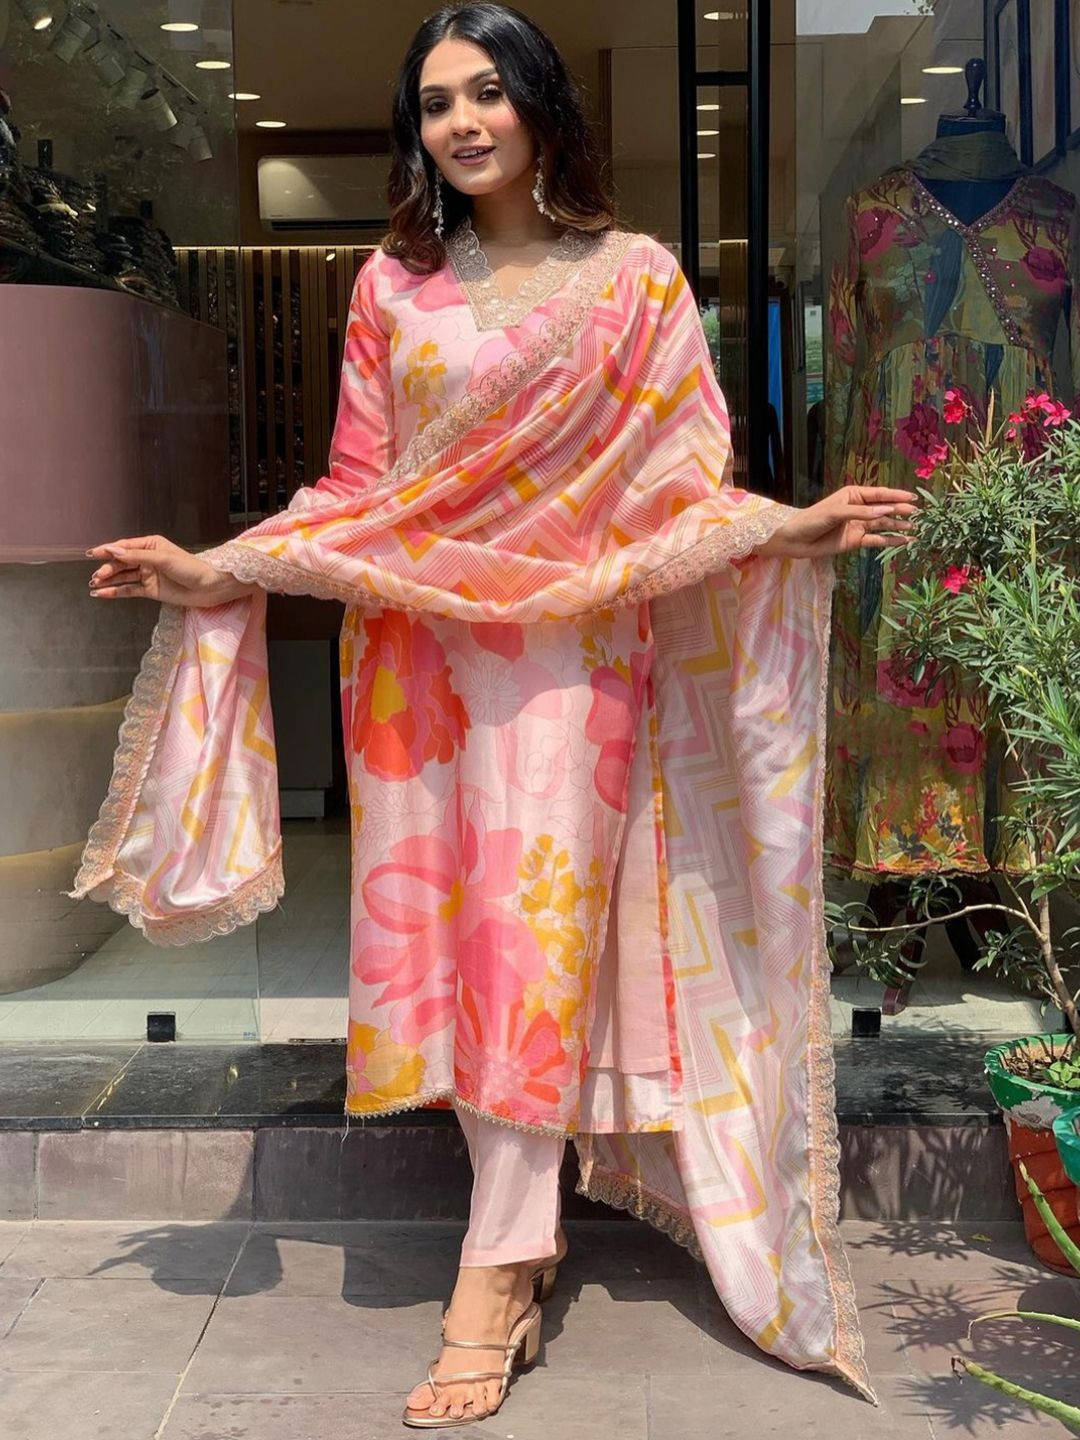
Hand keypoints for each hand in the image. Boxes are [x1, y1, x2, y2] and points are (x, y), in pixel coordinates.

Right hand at [87, 534, 256, 606]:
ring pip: (123, 576)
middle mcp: (147, 558)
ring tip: (94, 584)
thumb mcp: (163, 559)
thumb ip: (137, 556)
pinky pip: (129, 589)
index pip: (125, 546)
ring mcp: (148, 575)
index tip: (93, 554)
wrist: (209, 588)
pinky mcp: (150, 590)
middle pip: (121, 562)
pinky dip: (116, 592)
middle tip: (97, 576)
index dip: (108, 550)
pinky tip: (103, 594)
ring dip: (109, 580)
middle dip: (108, 568)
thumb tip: (113, 550)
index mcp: (151, 545)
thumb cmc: (191, 568)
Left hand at [757, 487, 918, 559]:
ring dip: (898, 526)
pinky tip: (904, 541)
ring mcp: (858, 525)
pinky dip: (890, 541)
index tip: (913, 498)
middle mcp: (859, 509)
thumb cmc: (812, 519)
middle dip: (901, 511)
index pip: (879, 495)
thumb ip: (861, 513)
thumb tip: (885, 512)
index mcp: (853, 495)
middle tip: (919, 514)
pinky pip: (877, 540)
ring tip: (915, 528)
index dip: (896, 496)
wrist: (795, 540)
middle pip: (884, 509)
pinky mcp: (856, 541)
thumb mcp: (835, 513)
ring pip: (883, 525)